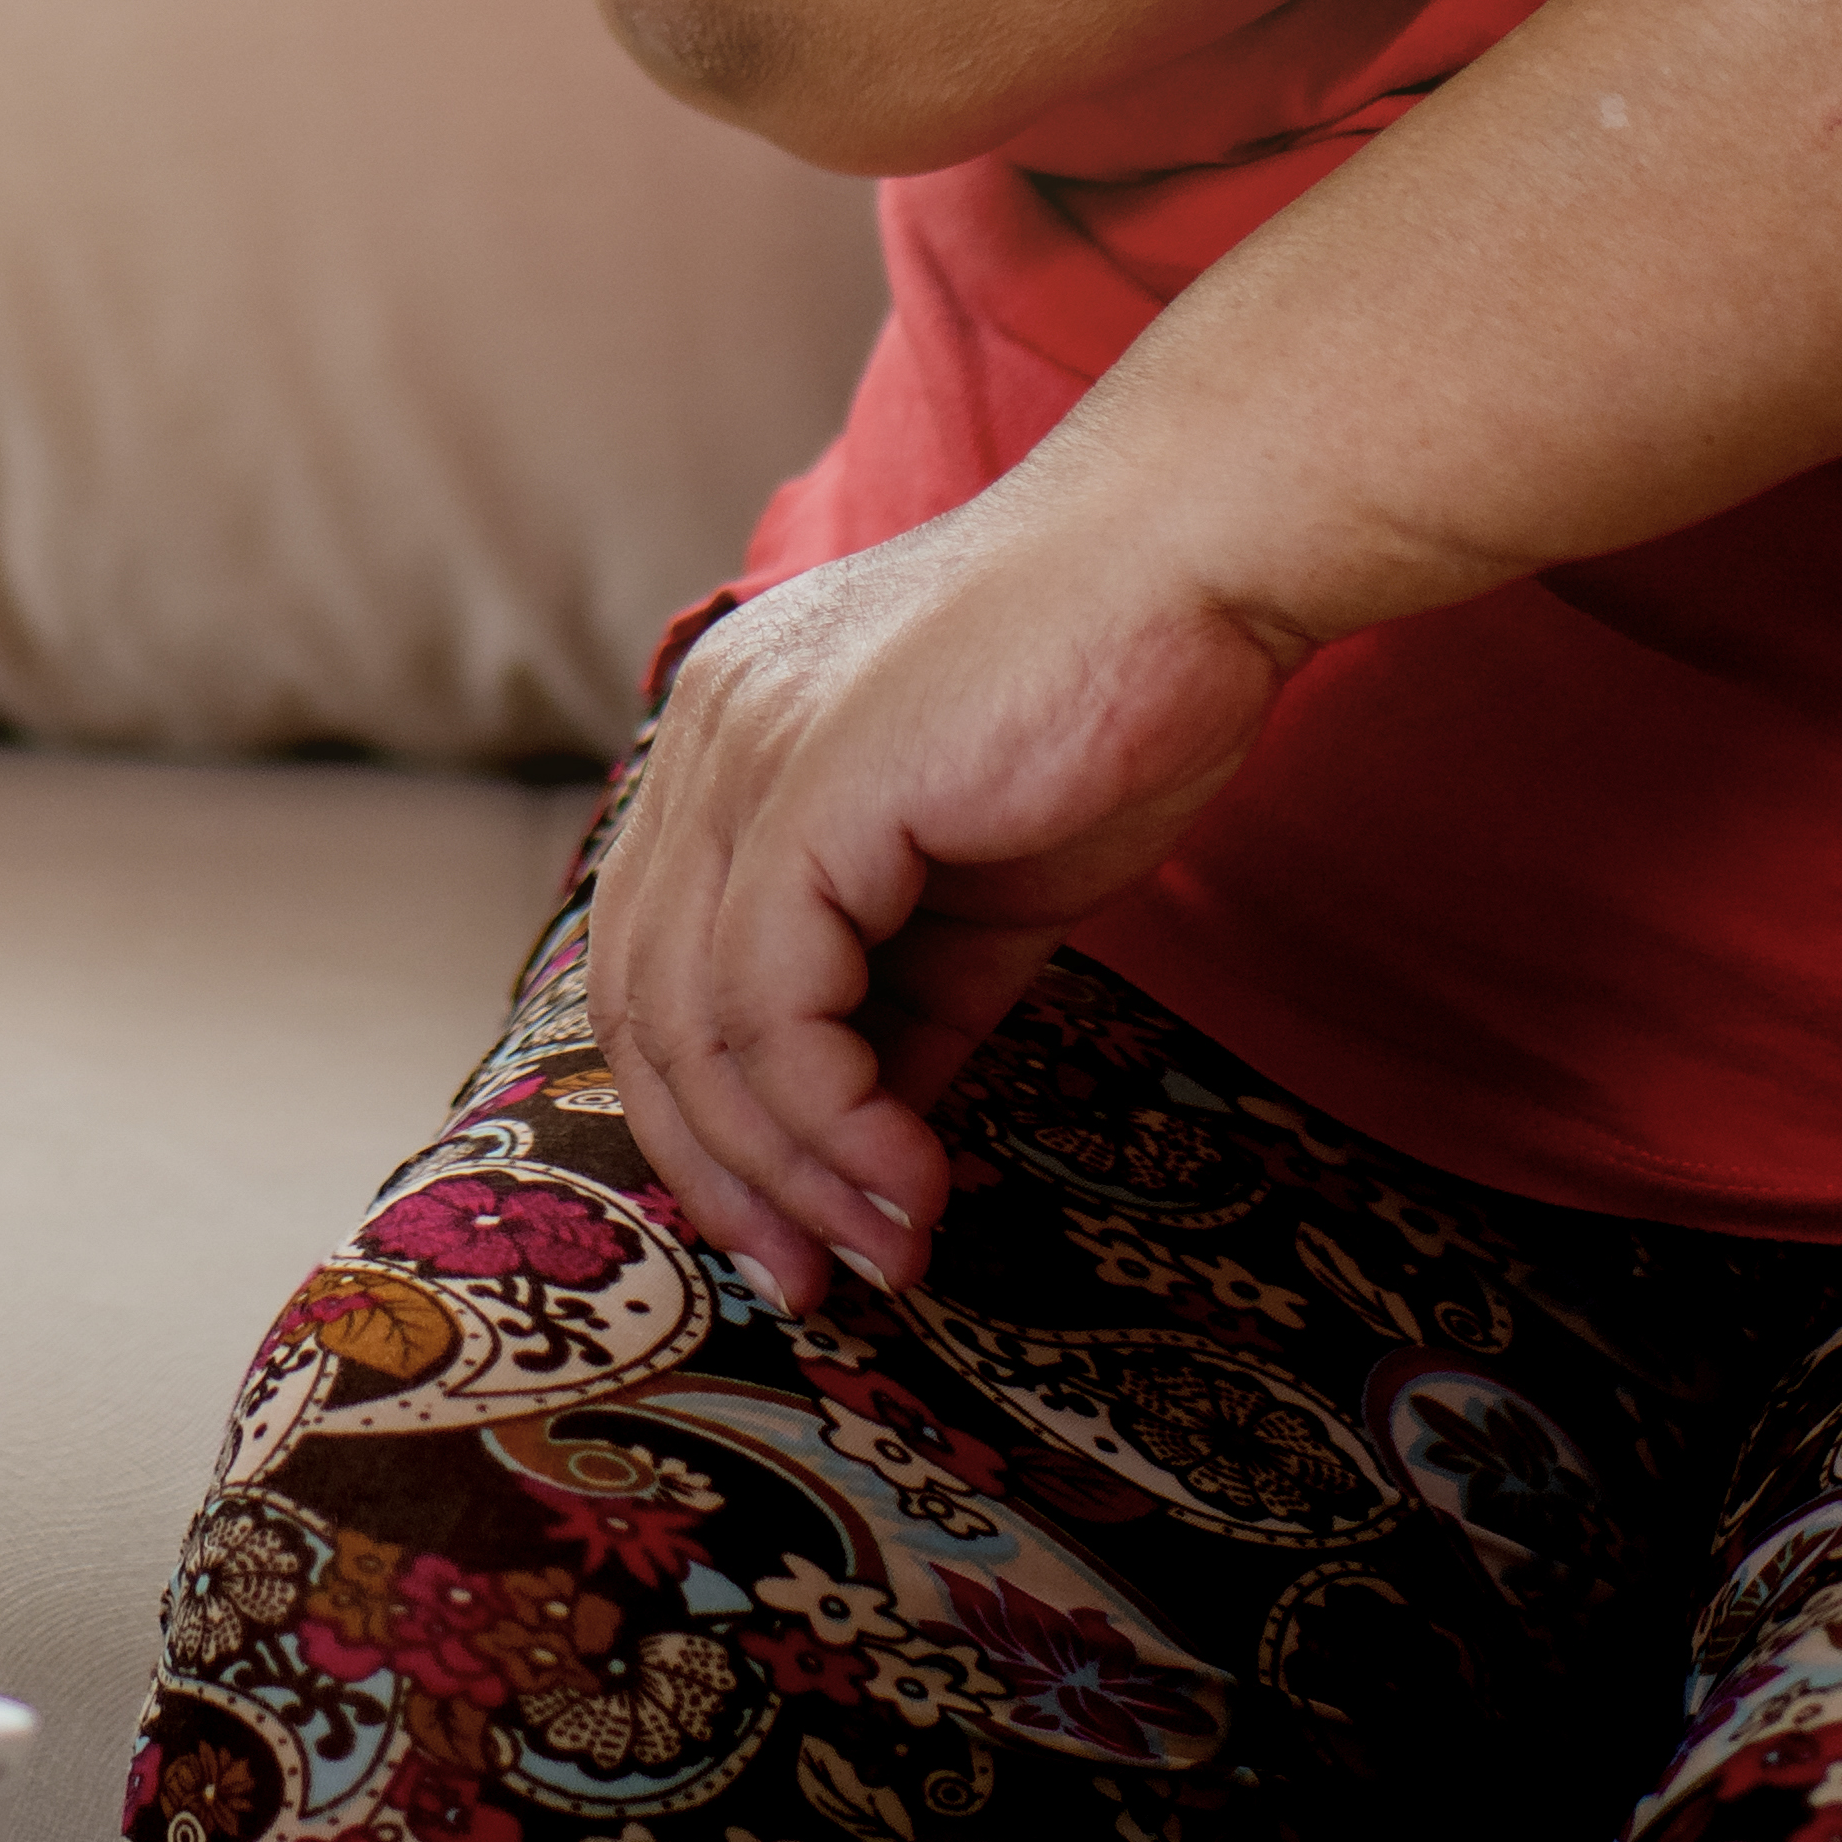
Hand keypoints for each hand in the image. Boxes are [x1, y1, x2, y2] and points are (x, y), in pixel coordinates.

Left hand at [586, 478, 1299, 1313]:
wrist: (1198, 560)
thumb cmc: (1111, 697)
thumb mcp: (985, 886)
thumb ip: (913, 997)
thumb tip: (881, 1144)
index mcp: (727, 747)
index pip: (656, 965)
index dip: (708, 1121)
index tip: (796, 1236)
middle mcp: (704, 741)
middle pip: (644, 1008)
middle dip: (725, 1172)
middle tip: (816, 1281)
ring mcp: (743, 754)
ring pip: (695, 1022)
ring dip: (789, 1169)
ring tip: (890, 1245)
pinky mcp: (810, 784)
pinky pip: (771, 1001)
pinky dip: (832, 1117)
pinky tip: (912, 1173)